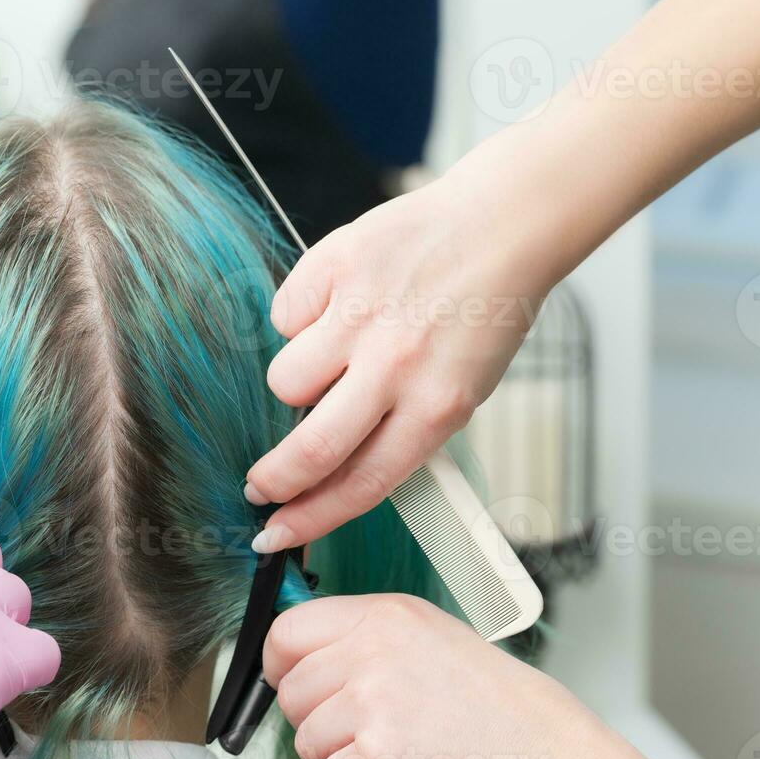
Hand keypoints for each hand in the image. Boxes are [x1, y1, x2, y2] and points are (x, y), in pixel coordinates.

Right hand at [245, 171, 549, 549]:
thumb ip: (401, 427)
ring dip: (298, 380)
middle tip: (259, 484)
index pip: (361, 483)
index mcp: (437, 405)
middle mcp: (397, 364)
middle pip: (311, 447)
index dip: (310, 518)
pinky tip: (337, 304)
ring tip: (333, 355)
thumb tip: (330, 465)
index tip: (277, 534)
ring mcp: (360, 314)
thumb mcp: (461, 388)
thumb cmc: (484, 308)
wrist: (501, 224)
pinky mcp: (335, 267)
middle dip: (273, 479)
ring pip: (285, 380)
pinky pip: (285, 316)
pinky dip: (301, 318)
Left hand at [264, 594, 699, 758]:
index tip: (286, 681)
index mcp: (385, 616)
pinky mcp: (379, 756)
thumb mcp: (430, 639)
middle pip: (292, 691)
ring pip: (304, 739)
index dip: (279, 663)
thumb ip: (368, 637)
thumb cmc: (497, 708)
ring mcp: (375, 702)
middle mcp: (374, 650)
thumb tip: (305, 652)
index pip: (289, 628)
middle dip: (311, 722)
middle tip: (349, 736)